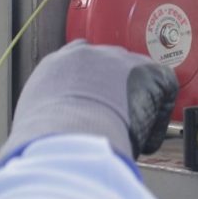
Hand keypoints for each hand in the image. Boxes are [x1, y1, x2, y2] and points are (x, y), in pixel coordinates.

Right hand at [0, 40, 178, 167]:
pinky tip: (146, 139)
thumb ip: (51, 115)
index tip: (97, 106)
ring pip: (137, 77)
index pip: (79, 62)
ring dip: (137, 103)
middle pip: (111, 66)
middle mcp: (88, 55)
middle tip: (117, 121)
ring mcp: (118, 60)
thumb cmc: (44, 143)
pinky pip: (163, 89)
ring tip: (132, 134)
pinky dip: (158, 116)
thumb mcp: (34, 122)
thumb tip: (59, 134)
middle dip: (117, 91)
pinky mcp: (148, 71)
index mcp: (57, 65)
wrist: (65, 141)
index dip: (92, 85)